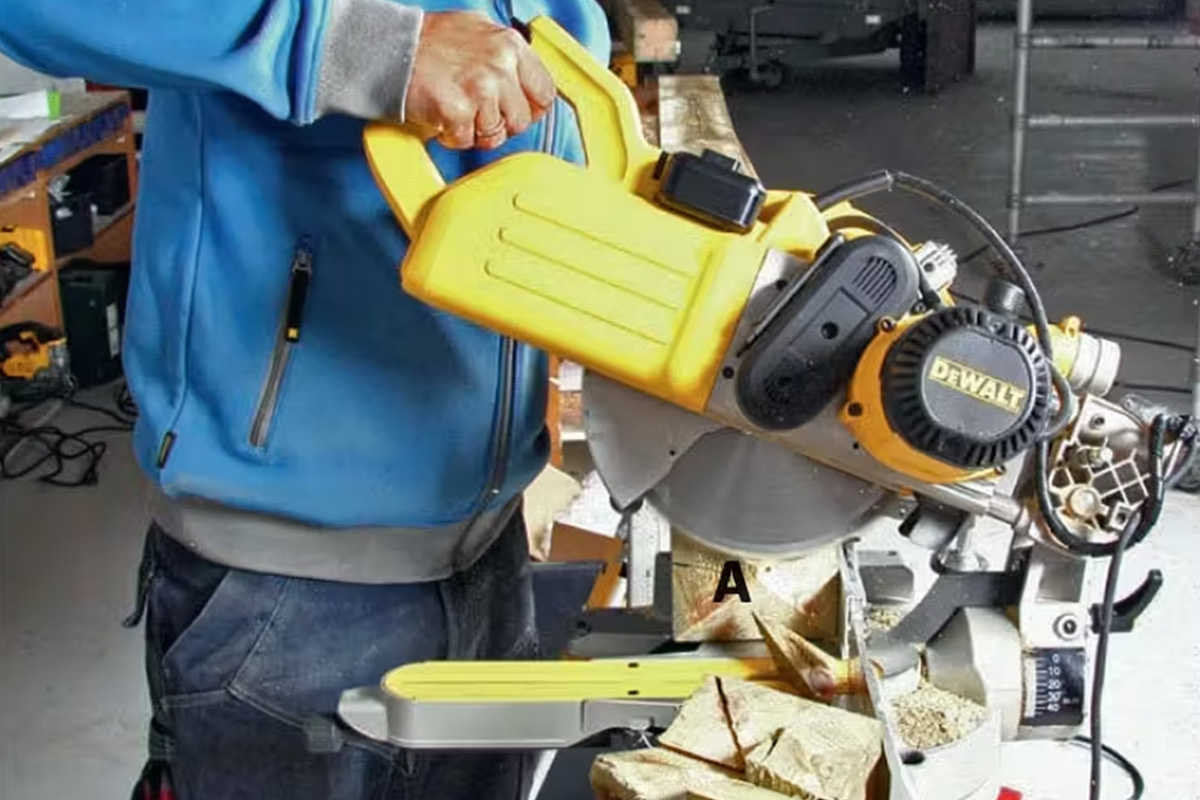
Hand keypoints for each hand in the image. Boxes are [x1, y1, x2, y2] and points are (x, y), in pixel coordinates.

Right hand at [405, 11, 555, 150]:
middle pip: (521, 120)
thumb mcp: (479, 32)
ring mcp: (480, 89)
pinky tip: (441, 117)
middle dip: (499, 123)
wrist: (387, 48)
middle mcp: (500, 65)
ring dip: (473, 131)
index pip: (544, 92)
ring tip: (454, 110)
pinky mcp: (458, 111)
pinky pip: (466, 141)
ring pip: (495, 135)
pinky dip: (452, 136)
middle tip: (475, 113)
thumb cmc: (428, 42)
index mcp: (510, 45)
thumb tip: (527, 80)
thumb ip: (506, 56)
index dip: (529, 108)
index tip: (512, 111)